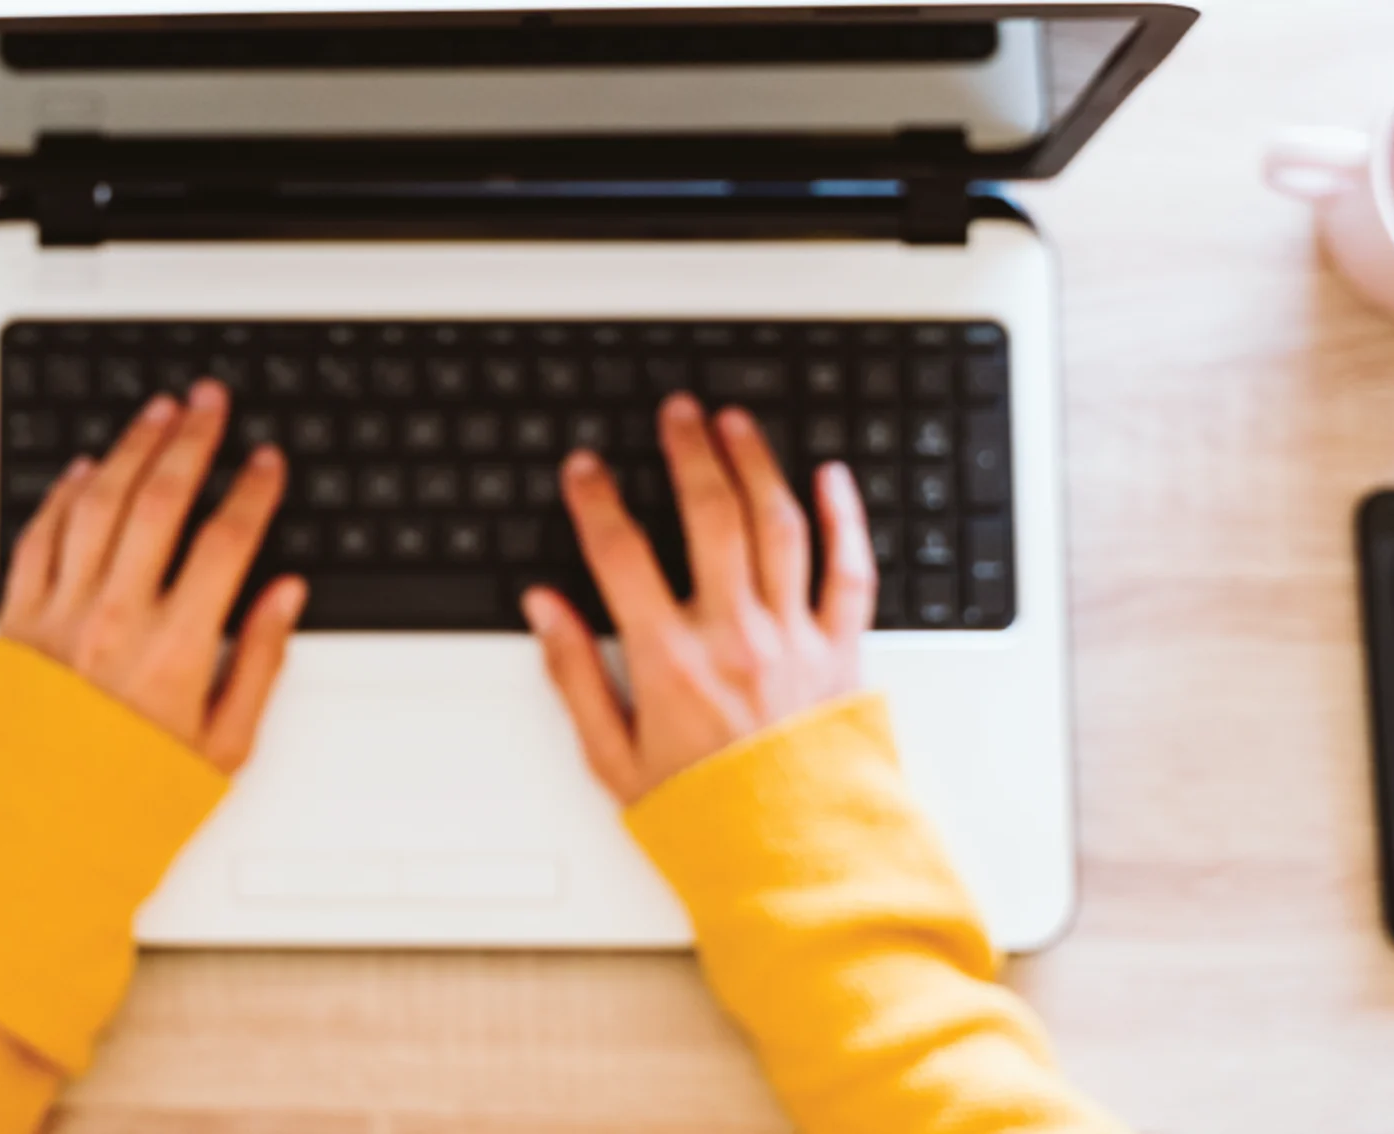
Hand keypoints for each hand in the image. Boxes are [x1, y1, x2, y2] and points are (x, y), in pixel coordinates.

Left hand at [0, 381, 309, 772]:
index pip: (225, 543)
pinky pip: (38, 539)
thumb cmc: (128, 807)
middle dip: (192, 439)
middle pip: (159, 502)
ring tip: (156, 414)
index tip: (267, 462)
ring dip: (131, 449)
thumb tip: (282, 597)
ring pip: (96, 504)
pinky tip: (85, 470)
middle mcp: (112, 621)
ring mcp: (56, 618)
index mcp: (173, 652)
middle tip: (210, 401)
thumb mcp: (222, 752)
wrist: (32, 846)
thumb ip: (258, 664)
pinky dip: (62, 496)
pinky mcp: (13, 625)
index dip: (252, 492)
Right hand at [522, 395, 877, 803]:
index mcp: (671, 661)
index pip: (621, 554)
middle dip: (688, 451)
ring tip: (735, 424)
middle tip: (676, 412)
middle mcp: (736, 637)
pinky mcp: (843, 652)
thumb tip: (545, 609)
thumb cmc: (704, 818)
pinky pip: (848, 570)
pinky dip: (843, 518)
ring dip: (755, 464)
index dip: (596, 501)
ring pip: (777, 525)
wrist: (796, 863)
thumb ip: (575, 675)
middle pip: (710, 515)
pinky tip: (830, 478)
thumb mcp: (613, 758)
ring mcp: (796, 639)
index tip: (584, 468)